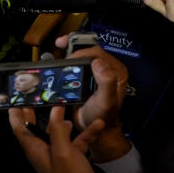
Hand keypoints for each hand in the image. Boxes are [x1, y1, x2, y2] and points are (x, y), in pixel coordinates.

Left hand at [9, 106, 108, 172]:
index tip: (13, 102)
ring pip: (59, 133)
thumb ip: (58, 130)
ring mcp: (59, 156)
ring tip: (67, 102)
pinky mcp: (74, 159)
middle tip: (35, 97)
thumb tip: (56, 112)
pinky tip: (98, 124)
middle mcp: (44, 152)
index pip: (20, 130)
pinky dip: (86, 133)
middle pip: (37, 129)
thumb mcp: (63, 152)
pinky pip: (78, 142)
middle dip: (35, 114)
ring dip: (63, 120)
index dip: (15, 116)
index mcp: (35, 150)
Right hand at [55, 36, 132, 162]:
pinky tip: (60, 62)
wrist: (94, 129)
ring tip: (58, 49)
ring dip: (69, 51)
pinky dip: (67, 61)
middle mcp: (107, 70)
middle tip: (60, 43)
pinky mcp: (86, 78)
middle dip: (73, 45)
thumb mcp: (106, 101)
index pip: (97, 53)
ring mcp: (96, 73)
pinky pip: (76, 64)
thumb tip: (98, 63)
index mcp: (115, 72)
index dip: (82, 52)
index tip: (69, 58)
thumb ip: (106, 82)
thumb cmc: (102, 118)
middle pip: (89, 50)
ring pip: (82, 56)